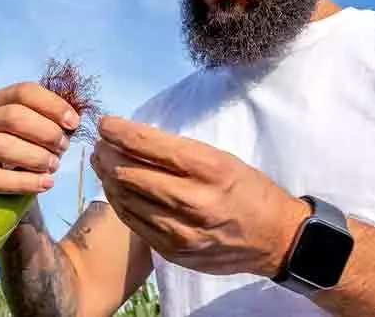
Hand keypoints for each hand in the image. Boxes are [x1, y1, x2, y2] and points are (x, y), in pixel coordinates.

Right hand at [0, 82, 79, 199]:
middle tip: (63, 147)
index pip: (24, 92)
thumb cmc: (32, 150)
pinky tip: (45, 183)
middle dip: (45, 132)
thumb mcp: (43, 130)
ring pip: (2, 146)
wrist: (14, 187)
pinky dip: (25, 182)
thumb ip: (54, 120)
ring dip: (35, 156)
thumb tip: (71, 119)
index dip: (52, 105)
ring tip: (54, 165)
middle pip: (12, 116)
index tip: (73, 123)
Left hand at [91, 115, 310, 277]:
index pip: (149, 145)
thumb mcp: (220, 158)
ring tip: (101, 163)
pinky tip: (115, 189)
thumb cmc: (246, 189)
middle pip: (130, 172)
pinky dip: (119, 202)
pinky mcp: (174, 251)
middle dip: (106, 154)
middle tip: (99, 144)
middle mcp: (194, 199)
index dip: (119, 132)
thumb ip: (177, 151)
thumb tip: (132, 138)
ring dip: (107, 177)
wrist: (275, 238)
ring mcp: (181, 230)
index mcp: (208, 168)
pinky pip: (133, 222)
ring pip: (126, 198)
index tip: (104, 123)